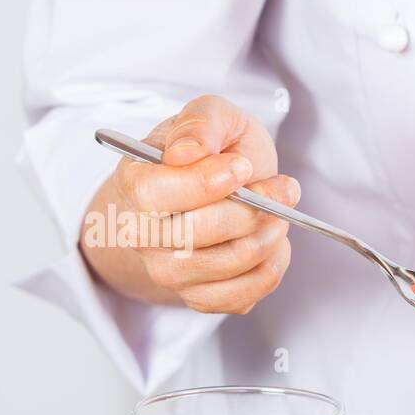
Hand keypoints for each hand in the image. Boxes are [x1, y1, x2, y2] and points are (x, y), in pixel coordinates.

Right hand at [80, 94, 299, 312]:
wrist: (212, 193)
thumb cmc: (212, 153)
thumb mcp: (212, 116)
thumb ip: (201, 123)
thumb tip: (186, 152)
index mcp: (134, 184)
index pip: (157, 194)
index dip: (207, 182)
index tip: (242, 167)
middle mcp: (142, 236)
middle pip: (200, 232)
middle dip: (254, 206)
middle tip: (280, 188)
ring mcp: (169, 273)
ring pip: (234, 260)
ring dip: (270, 232)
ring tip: (276, 210)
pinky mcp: (202, 299)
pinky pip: (250, 290)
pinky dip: (274, 261)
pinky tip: (269, 238)